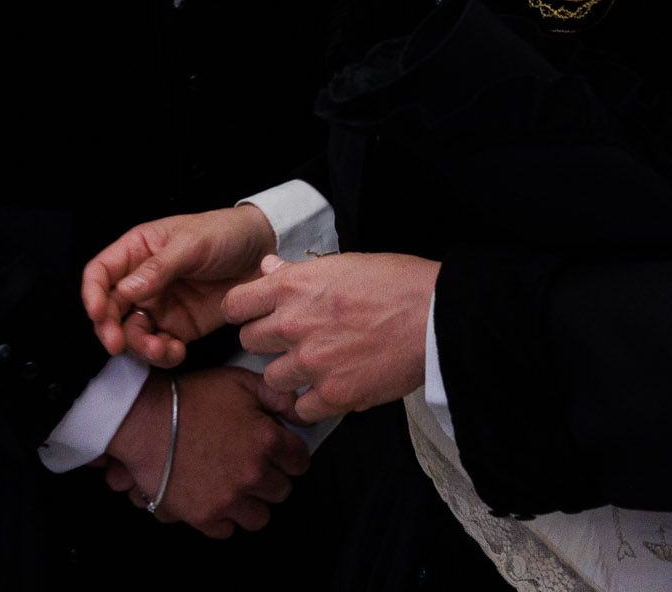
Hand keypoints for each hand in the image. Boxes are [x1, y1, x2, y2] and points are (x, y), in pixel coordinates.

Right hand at [82, 204, 276, 367]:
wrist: (262, 253)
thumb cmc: (224, 234)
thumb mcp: (192, 244)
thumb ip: (159, 268)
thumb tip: (126, 291)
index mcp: (138, 251)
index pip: (101, 272)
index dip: (92, 294)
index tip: (98, 314)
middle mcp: (142, 281)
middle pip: (110, 309)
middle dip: (110, 329)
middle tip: (117, 344)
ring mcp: (159, 306)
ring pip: (133, 333)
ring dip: (139, 347)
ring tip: (161, 349)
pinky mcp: (179, 327)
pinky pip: (159, 346)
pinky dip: (162, 355)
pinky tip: (176, 351)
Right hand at [99, 367, 308, 537]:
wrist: (144, 420)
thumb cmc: (190, 399)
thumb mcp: (239, 381)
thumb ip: (278, 396)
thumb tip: (301, 414)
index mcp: (266, 440)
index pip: (300, 462)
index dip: (290, 454)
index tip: (281, 453)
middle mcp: (252, 474)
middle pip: (282, 491)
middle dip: (271, 478)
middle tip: (253, 465)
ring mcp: (229, 499)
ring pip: (259, 517)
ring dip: (251, 503)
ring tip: (236, 486)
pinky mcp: (204, 516)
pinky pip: (228, 530)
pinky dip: (224, 517)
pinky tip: (215, 497)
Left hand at [225, 252, 437, 424]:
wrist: (437, 317)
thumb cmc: (397, 283)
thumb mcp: (344, 263)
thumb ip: (299, 272)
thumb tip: (268, 268)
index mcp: (294, 286)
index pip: (235, 304)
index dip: (245, 311)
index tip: (258, 316)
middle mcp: (294, 324)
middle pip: (249, 343)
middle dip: (267, 343)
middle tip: (291, 342)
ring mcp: (312, 362)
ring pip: (272, 379)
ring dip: (289, 375)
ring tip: (314, 368)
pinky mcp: (333, 394)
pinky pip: (301, 409)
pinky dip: (312, 403)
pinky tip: (329, 390)